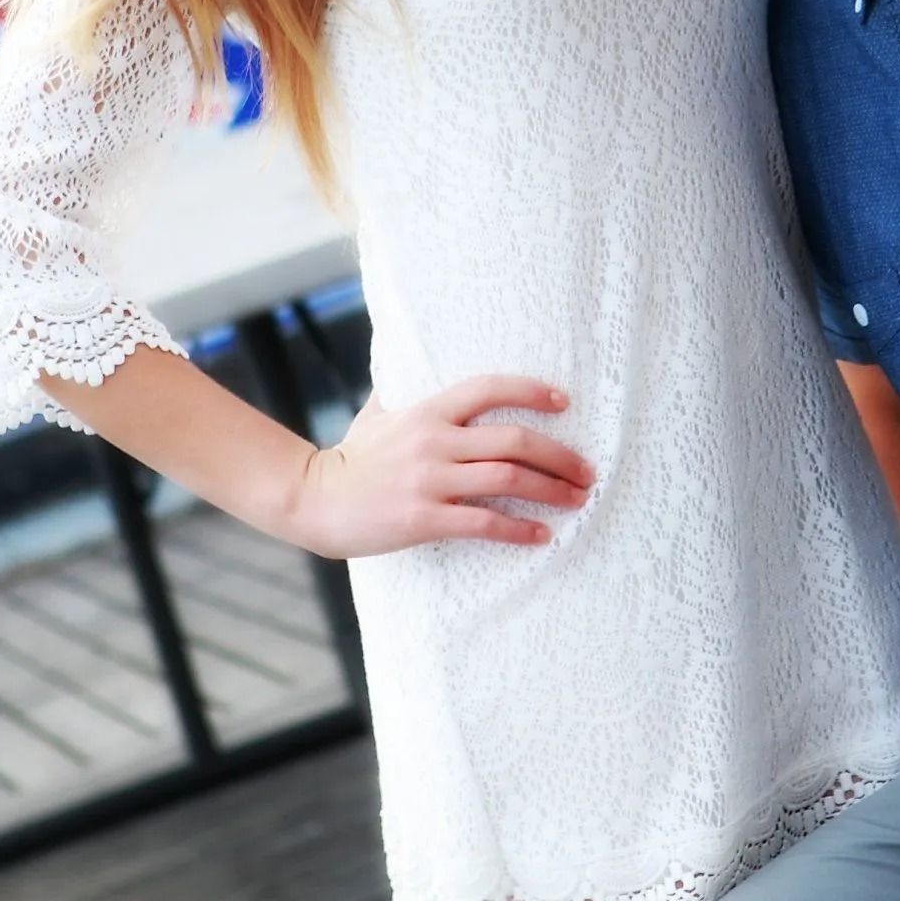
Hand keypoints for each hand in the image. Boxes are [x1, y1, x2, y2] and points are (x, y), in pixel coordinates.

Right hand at [284, 376, 593, 558]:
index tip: (564, 402)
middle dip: (558, 454)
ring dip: (550, 489)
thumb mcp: (377, 414)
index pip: (489, 388)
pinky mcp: (423, 518)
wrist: (314, 500)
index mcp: (428, 411)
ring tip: (576, 499)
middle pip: (513, 439)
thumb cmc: (349, 459)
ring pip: (507, 478)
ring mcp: (430, 480)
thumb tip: (409, 365)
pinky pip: (484, 522)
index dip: (531, 391)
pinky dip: (519, 529)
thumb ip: (402, 393)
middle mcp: (435, 441)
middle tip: (586, 469)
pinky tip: (540, 535)